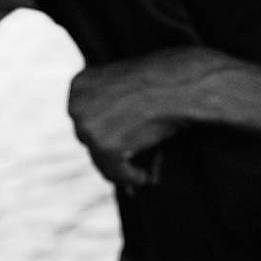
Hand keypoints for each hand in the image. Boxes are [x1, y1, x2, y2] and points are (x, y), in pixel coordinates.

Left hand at [67, 48, 232, 185]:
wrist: (184, 84)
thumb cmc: (166, 83)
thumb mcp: (130, 89)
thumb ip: (114, 113)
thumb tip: (112, 150)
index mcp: (80, 85)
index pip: (85, 120)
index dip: (106, 135)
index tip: (125, 146)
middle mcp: (76, 105)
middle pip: (89, 142)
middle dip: (113, 154)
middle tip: (136, 165)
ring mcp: (87, 126)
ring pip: (100, 160)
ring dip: (122, 168)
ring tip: (146, 172)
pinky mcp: (103, 147)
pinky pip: (114, 172)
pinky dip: (132, 178)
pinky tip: (148, 177)